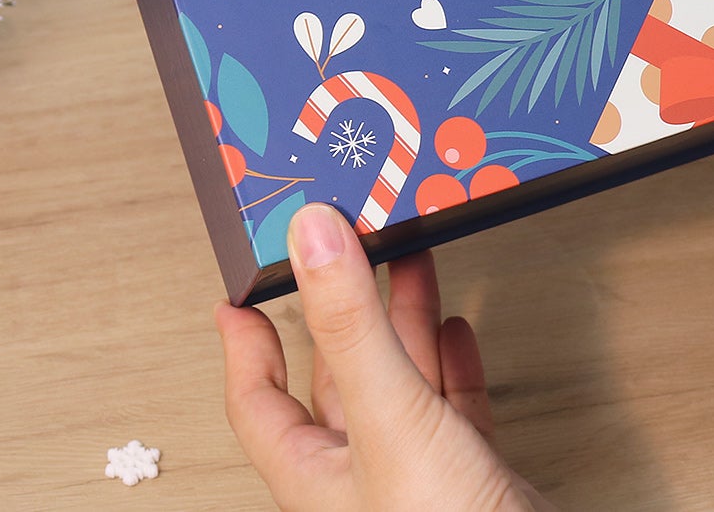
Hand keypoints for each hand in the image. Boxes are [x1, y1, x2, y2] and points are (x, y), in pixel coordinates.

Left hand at [216, 204, 557, 511]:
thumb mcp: (390, 418)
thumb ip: (352, 327)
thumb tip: (311, 236)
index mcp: (316, 475)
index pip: (258, 402)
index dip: (245, 347)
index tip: (241, 294)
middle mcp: (361, 475)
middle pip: (337, 377)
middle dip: (343, 306)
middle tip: (346, 246)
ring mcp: (419, 475)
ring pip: (400, 380)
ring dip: (403, 317)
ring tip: (409, 256)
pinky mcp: (472, 476)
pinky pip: (453, 405)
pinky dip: (453, 360)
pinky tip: (457, 327)